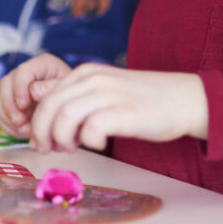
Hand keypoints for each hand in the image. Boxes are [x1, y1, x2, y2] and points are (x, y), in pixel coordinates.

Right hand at [0, 54, 70, 136]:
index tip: (24, 106)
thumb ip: (52, 88)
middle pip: (6, 83)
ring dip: (8, 117)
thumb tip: (33, 90)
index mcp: (42, 64)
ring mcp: (15, 87)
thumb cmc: (71, 98)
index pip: (23, 71)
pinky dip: (6, 124)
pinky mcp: (9, 102)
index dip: (20, 88)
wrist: (68, 111)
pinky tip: (22, 131)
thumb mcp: (67, 91)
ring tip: (25, 130)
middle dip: (10, 106)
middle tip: (20, 123)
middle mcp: (25, 73)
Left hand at [28, 64, 208, 152]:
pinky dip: (89, 142)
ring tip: (73, 148)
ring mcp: (108, 94)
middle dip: (42, 134)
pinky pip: (91, 129)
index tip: (42, 141)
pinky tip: (100, 144)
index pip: (46, 97)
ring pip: (64, 118)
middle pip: (49, 107)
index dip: (38, 123)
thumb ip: (77, 97)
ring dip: (62, 140)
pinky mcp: (123, 112)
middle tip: (48, 150)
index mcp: (86, 73)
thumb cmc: (143, 100)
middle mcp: (93, 79)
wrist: (183, 99)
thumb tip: (45, 111)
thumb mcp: (104, 91)